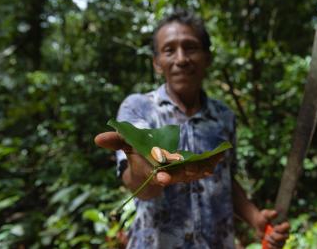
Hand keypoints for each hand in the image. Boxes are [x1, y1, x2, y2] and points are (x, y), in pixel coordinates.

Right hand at [94, 131, 222, 187]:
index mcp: (150, 170)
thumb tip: (97, 138)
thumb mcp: (126, 145)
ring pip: (189, 173)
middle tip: (192, 172)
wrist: (147, 168)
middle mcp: (165, 174)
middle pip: (175, 176)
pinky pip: (199, 168)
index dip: (159, 175)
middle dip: (182, 174)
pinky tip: (219, 157)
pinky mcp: (188, 169)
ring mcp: (178, 173)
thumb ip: (115, 141)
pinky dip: (208, 164)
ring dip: (200, 169)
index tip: (163, 177)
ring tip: (212, 163)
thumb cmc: (136, 154)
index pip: (154, 175)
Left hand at [253, 209, 289, 248]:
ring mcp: (282, 241)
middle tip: (268, 234)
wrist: (258, 225)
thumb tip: (275, 213)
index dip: (281, 228)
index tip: (274, 228)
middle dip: (275, 236)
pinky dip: (271, 247)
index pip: (288, 227)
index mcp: (283, 225)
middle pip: (284, 237)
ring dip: (272, 242)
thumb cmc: (263, 218)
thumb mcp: (264, 215)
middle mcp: (284, 233)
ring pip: (280, 244)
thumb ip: (269, 214)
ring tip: (266, 238)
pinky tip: (267, 243)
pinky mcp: (277, 246)